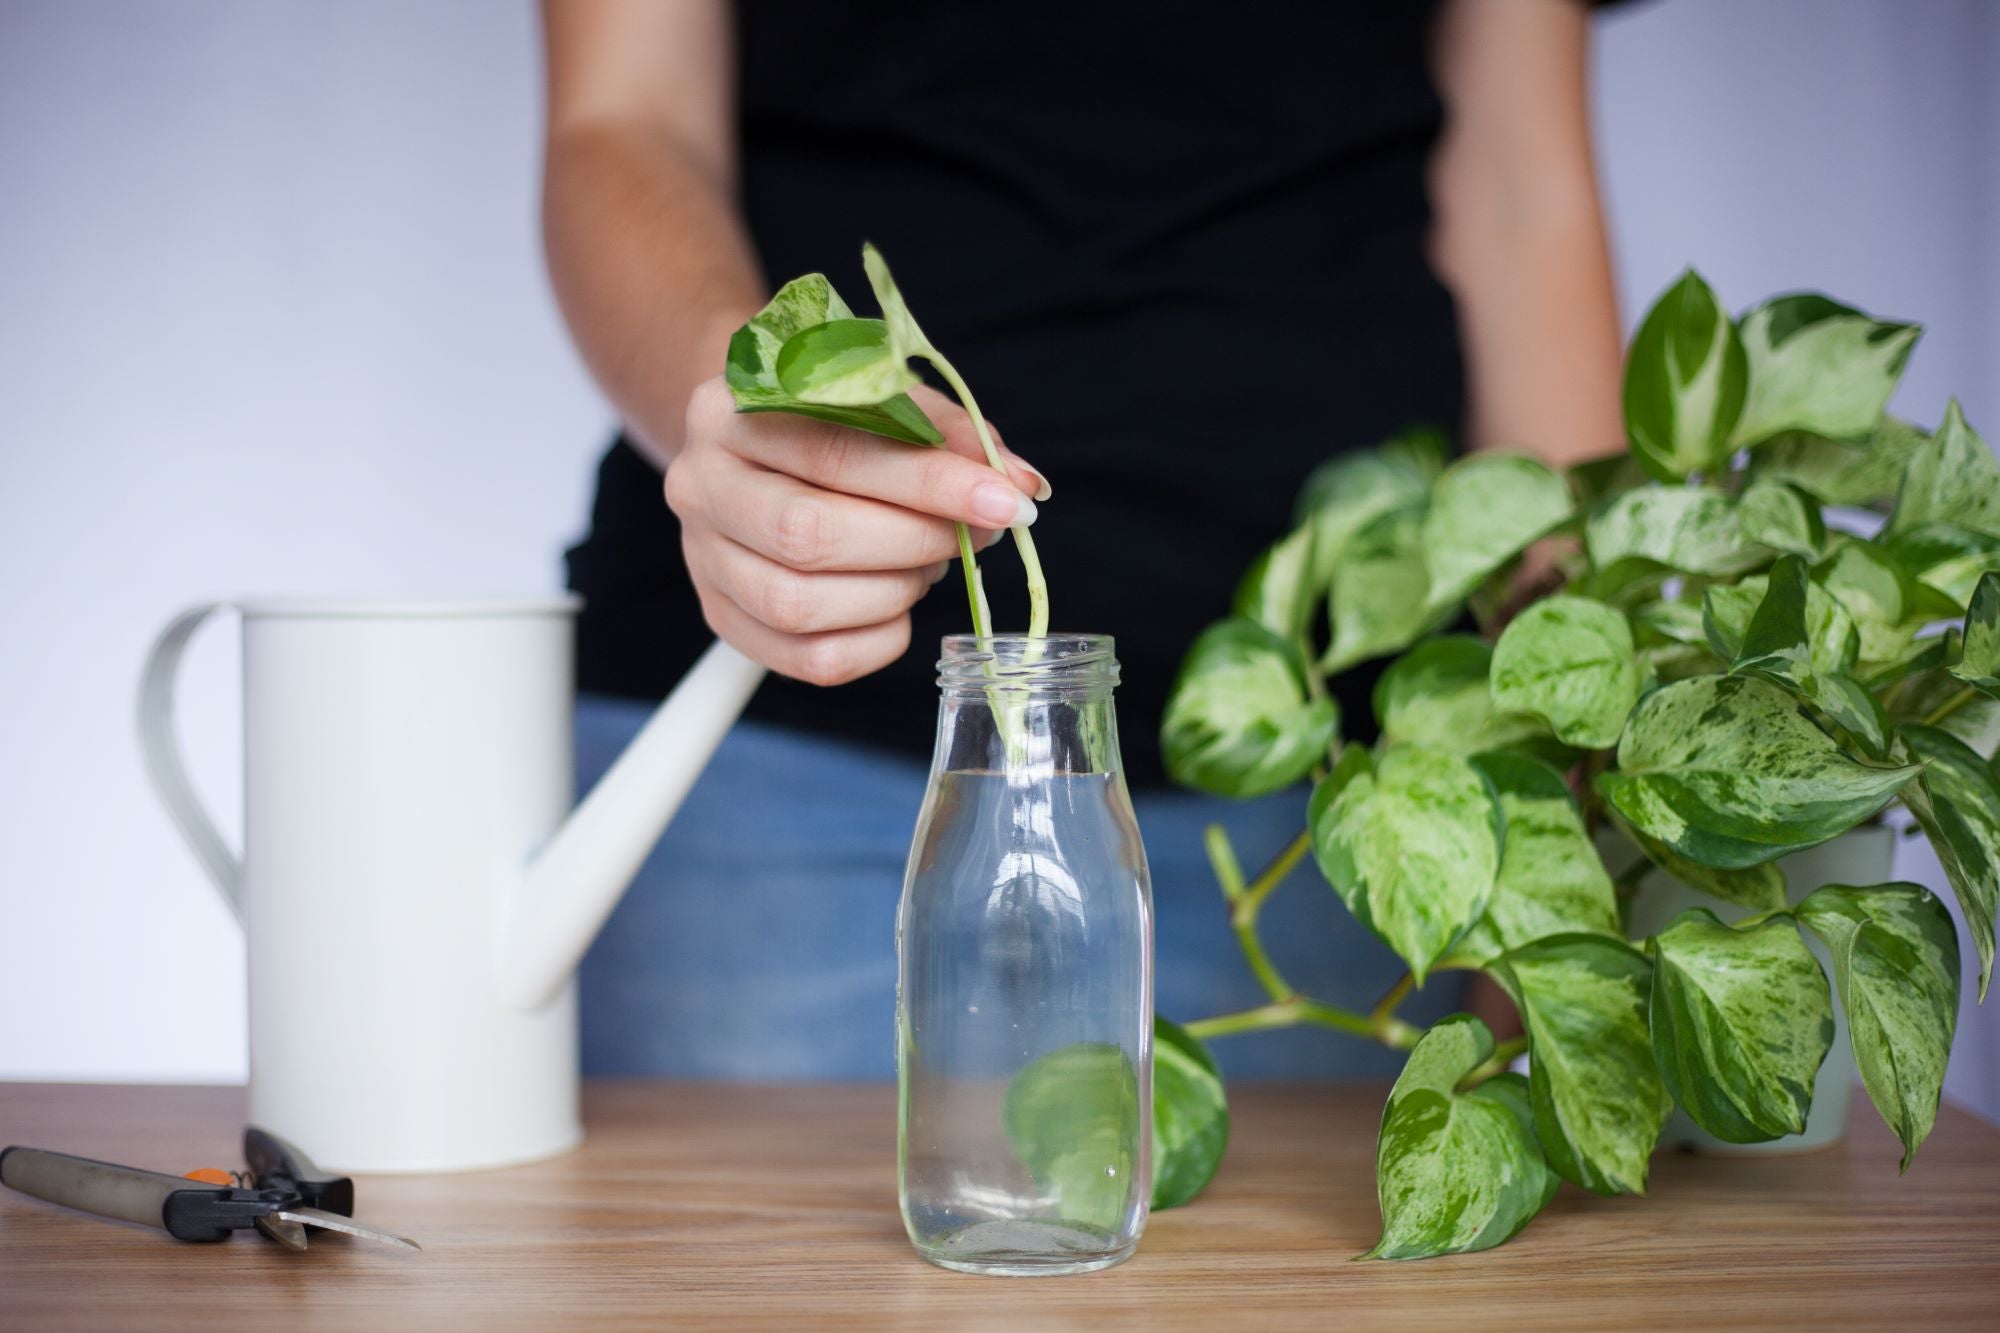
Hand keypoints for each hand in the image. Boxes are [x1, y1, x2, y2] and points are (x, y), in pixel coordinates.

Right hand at [666, 379, 1048, 684]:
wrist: (760, 440)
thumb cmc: (835, 418)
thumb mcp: (891, 400)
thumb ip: (954, 437)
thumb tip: (1021, 486)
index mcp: (730, 409)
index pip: (834, 454)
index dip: (928, 484)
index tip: (1006, 501)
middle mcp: (699, 483)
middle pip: (807, 535)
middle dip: (915, 542)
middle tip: (971, 534)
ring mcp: (703, 557)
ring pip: (800, 605)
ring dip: (894, 592)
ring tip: (927, 563)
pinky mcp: (723, 617)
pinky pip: (809, 660)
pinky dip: (878, 640)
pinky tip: (898, 607)